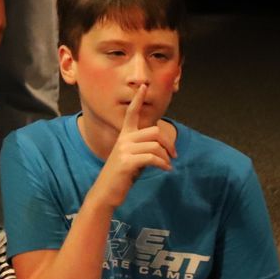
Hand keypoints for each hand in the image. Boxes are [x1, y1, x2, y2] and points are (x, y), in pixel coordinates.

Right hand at [94, 88, 175, 208]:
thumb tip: (161, 147)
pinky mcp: (127, 162)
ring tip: (167, 165)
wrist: (106, 192)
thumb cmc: (121, 175)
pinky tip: (166, 170)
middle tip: (174, 155)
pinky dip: (163, 164)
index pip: (131, 113)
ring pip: (155, 145)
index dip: (138, 99)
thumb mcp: (131, 157)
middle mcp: (123, 140)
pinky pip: (152, 158)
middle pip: (154, 131)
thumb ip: (142, 147)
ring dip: (166, 157)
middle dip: (168, 143)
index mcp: (124, 136)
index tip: (144, 86)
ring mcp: (124, 150)